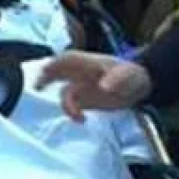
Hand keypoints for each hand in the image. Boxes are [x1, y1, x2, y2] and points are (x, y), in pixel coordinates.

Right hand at [35, 51, 151, 121]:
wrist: (140, 87)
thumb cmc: (134, 76)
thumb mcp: (130, 76)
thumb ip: (118, 79)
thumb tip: (104, 86)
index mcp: (91, 63)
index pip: (69, 58)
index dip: (56, 63)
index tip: (47, 72)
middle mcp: (82, 72)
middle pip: (58, 71)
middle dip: (46, 78)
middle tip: (38, 88)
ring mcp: (82, 85)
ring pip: (64, 91)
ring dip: (66, 104)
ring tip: (77, 116)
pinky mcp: (85, 99)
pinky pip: (72, 104)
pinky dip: (72, 112)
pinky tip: (82, 120)